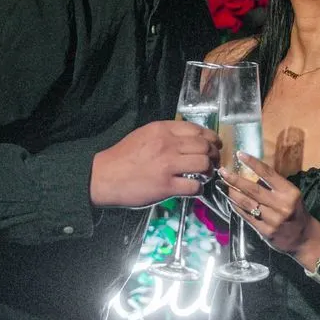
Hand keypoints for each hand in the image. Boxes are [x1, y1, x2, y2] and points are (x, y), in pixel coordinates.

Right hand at [90, 120, 221, 207]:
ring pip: (203, 164)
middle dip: (214, 154)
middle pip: (204, 146)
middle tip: (214, 161)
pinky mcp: (166, 186)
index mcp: (162, 129)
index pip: (197, 129)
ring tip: (206, 175)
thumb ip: (166, 134)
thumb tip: (189, 139)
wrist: (105, 176)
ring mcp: (167, 165)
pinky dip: (199, 189)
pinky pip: (194, 187)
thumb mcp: (144, 134)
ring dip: (209, 171)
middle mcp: (168, 144)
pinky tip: (196, 189)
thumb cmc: (124, 155)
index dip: (211, 137)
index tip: (214, 144)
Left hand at [218, 152, 315, 255]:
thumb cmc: (296, 210)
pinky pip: (247, 216)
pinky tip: (229, 200)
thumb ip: (273, 185)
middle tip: (222, 171)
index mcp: (289, 192)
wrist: (304, 238)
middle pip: (253, 189)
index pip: (268, 173)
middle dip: (235, 180)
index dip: (253, 163)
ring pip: (247, 203)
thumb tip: (251, 173)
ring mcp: (272, 219)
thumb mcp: (290, 194)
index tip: (239, 154)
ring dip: (231, 193)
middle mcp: (281, 205)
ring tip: (221, 185)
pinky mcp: (265, 231)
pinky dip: (236, 207)